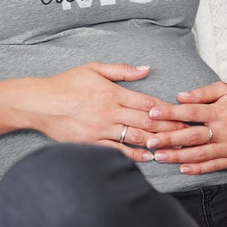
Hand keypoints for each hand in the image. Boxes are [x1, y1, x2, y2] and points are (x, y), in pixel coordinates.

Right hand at [28, 63, 185, 162]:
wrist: (39, 103)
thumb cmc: (66, 83)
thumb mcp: (94, 68)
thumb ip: (122, 70)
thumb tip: (146, 68)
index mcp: (112, 92)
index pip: (146, 102)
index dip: (166, 110)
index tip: (182, 114)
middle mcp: (109, 111)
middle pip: (146, 121)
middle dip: (169, 127)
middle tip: (187, 133)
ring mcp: (100, 129)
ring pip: (135, 137)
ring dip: (156, 142)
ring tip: (174, 146)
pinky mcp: (91, 143)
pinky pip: (117, 150)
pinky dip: (134, 154)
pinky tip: (147, 157)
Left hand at [145, 82, 226, 174]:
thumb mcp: (224, 89)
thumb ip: (201, 93)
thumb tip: (180, 97)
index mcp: (222, 111)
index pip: (191, 112)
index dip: (170, 113)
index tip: (152, 113)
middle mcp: (226, 130)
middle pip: (192, 136)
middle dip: (168, 139)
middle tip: (149, 142)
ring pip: (200, 154)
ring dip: (178, 157)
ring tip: (159, 157)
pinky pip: (214, 166)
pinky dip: (198, 169)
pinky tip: (182, 169)